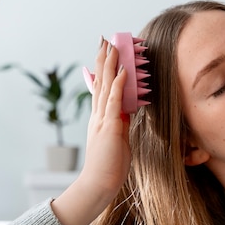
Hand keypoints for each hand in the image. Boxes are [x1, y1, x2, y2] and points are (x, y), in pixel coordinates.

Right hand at [51, 39, 131, 224]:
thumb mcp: (117, 139)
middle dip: (103, 60)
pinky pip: (114, 102)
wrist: (99, 183)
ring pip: (105, 87)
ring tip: (112, 47)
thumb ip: (120, 123)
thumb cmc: (109, 165)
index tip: (105, 53)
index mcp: (100, 118)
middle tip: (105, 40)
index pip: (101, 88)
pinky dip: (118, 86)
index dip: (103, 70)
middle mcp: (98, 115)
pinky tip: (122, 72)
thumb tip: (126, 111)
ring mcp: (102, 120)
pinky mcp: (109, 128)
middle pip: (100, 82)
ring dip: (109, 66)